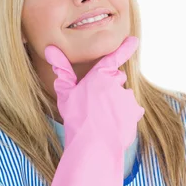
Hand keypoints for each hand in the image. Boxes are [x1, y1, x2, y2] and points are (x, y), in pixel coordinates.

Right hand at [45, 35, 143, 149]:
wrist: (93, 145)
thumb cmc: (76, 119)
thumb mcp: (64, 94)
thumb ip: (61, 70)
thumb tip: (50, 48)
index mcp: (99, 76)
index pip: (113, 58)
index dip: (125, 48)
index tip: (134, 40)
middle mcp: (116, 83)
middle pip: (117, 81)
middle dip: (110, 89)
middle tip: (96, 106)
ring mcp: (127, 98)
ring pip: (124, 98)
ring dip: (118, 105)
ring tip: (104, 120)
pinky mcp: (135, 112)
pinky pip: (132, 112)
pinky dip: (125, 118)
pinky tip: (113, 127)